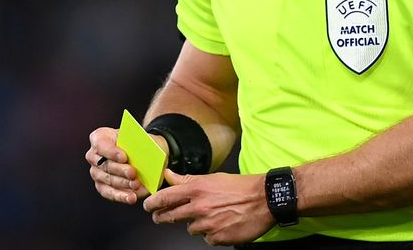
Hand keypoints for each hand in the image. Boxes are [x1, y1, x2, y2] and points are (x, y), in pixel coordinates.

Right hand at [86, 126, 166, 204]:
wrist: (139, 151)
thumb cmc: (135, 142)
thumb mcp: (138, 138)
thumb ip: (137, 144)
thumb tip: (144, 155)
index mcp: (99, 137)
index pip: (101, 144)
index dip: (112, 152)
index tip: (124, 157)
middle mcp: (93, 155)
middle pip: (105, 164)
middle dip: (120, 170)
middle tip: (133, 173)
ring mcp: (96, 172)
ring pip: (107, 179)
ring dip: (122, 183)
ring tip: (136, 185)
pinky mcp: (101, 186)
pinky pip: (109, 192)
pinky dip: (121, 196)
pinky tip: (131, 198)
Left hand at [144, 169, 274, 245]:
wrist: (265, 200)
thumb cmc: (241, 187)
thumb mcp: (212, 178)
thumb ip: (187, 179)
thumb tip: (169, 175)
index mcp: (197, 190)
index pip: (165, 198)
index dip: (152, 203)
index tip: (147, 206)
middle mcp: (199, 207)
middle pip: (170, 216)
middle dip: (162, 217)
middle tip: (161, 216)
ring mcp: (208, 225)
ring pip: (191, 228)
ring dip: (196, 224)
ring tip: (211, 215)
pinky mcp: (217, 238)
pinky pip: (207, 238)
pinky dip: (211, 233)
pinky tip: (222, 223)